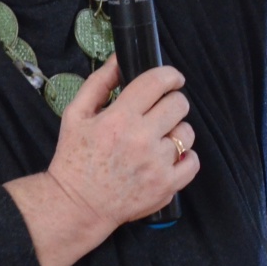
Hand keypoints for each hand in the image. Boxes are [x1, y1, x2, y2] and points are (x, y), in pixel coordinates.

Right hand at [45, 55, 198, 227]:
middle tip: (160, 110)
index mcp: (119, 119)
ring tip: (158, 139)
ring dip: (176, 131)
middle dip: (172, 102)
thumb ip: (99, 83)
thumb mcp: (75, 114)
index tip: (172, 78)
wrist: (77, 206)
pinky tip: (168, 157)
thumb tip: (119, 59)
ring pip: (187, 133)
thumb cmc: (74, 158)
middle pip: (179, 105)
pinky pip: (192, 162)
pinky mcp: (167, 186)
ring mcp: (157, 165)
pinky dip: (184, 158)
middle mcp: (141, 140)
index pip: (157, 83)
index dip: (170, 75)